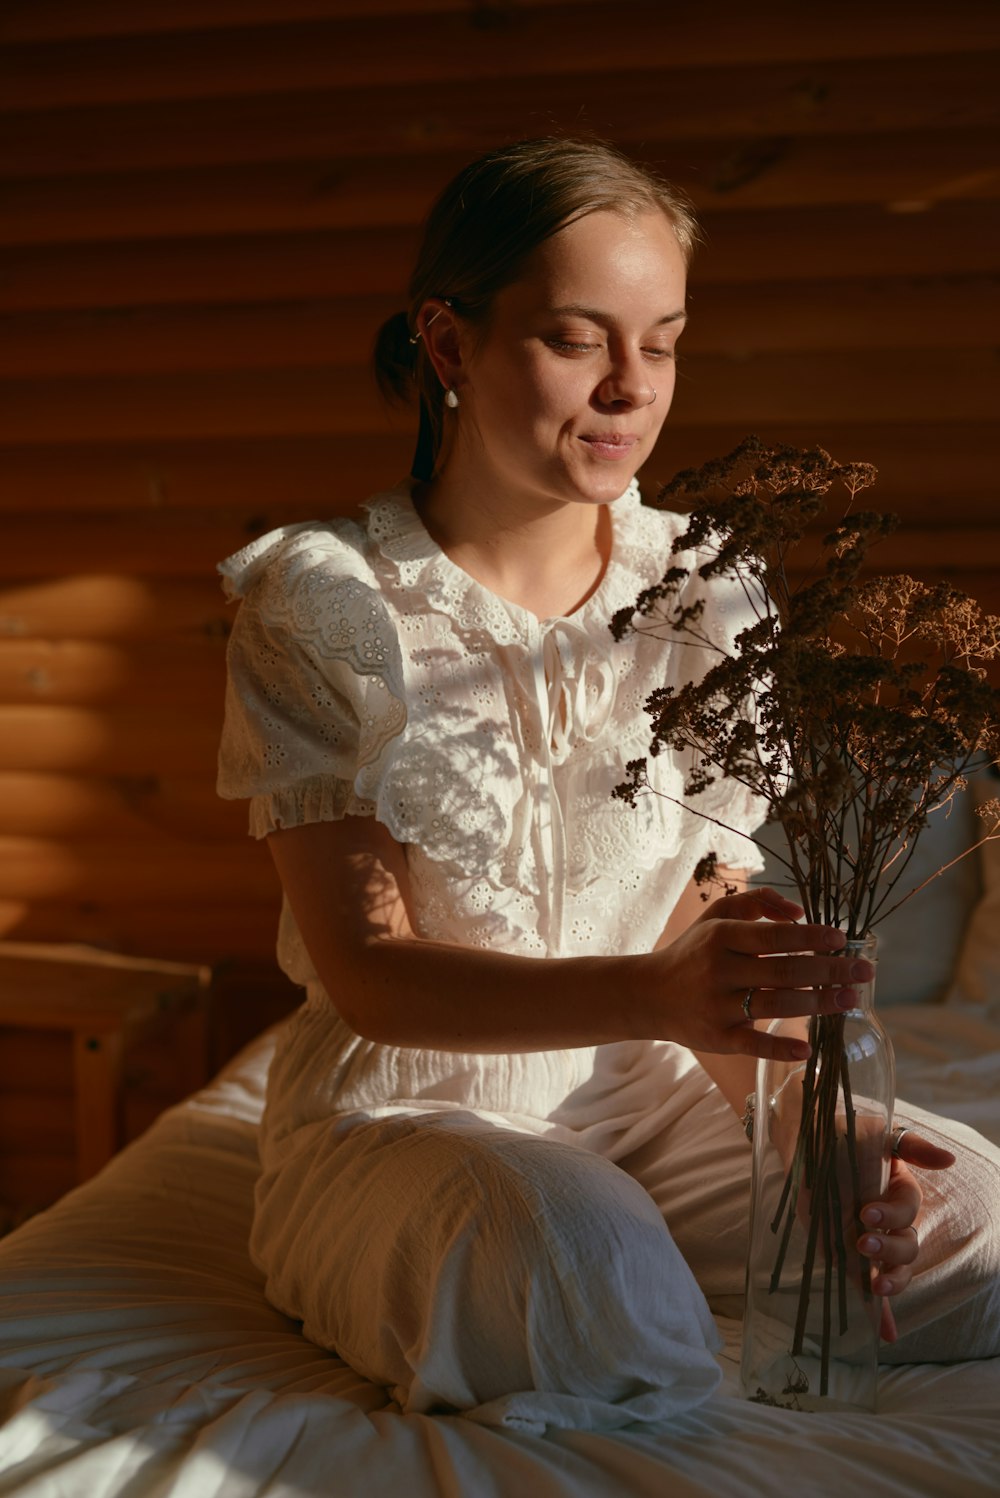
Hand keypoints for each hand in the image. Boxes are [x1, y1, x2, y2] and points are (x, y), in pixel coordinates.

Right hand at [651, 886, 871, 1059]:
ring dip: (818, 1003)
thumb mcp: (716, 916)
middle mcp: (719, 970)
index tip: (842, 939)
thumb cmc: (694, 951)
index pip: (774, 937)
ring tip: (850, 1000)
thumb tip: (799, 911)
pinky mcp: (717, 1038)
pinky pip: (752, 1044)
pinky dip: (779, 1048)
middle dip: (829, 970)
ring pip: (775, 1004)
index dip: (811, 937)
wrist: (650, 994)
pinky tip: (807, 1049)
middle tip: (865, 972)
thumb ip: (756, 902)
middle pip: (784, 970)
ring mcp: (718, 1006)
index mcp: (721, 937)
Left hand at [857, 1131, 956, 1341]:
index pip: (908, 1209)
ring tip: (874, 1282)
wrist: (805, 1142)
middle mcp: (889, 1221)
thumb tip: (948, 1159)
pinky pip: (870, 1289)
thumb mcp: (875, 1135)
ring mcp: (870, 1241)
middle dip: (890, 1248)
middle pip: (908, 1245)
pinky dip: (881, 1313)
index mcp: (899, 1192)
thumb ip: (912, 1147)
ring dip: (892, 1280)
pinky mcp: (849, 1256)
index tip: (866, 1212)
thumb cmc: (844, 1135)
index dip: (893, 1214)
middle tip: (863, 1240)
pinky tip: (884, 1334)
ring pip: (897, 1269)